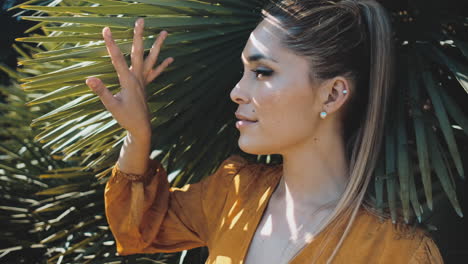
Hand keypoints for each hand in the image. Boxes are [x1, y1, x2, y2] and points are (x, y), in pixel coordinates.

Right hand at [85, 18, 173, 139]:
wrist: (141, 128)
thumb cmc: (126, 118)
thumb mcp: (111, 106)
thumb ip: (101, 91)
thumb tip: (89, 78)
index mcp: (128, 81)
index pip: (117, 58)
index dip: (111, 43)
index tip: (106, 29)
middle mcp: (138, 78)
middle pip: (139, 52)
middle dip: (139, 36)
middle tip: (140, 21)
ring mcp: (144, 81)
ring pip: (152, 59)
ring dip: (158, 45)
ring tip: (165, 32)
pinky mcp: (146, 86)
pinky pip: (156, 73)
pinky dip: (162, 65)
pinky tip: (170, 59)